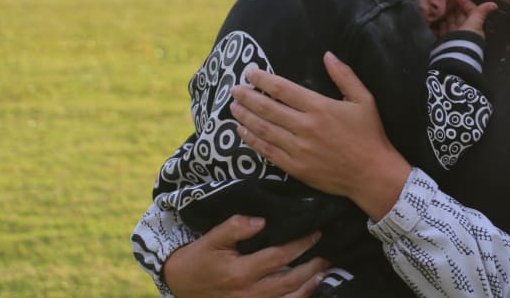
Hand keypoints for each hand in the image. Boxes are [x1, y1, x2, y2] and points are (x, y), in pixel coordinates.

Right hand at [163, 214, 328, 297]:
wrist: (182, 284)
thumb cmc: (199, 258)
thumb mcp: (212, 238)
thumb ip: (235, 226)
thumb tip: (261, 219)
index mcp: (240, 272)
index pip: (279, 257)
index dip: (300, 244)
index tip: (316, 232)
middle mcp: (249, 293)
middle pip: (290, 281)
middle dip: (312, 266)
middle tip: (328, 252)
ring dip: (310, 285)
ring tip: (324, 270)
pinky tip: (309, 288)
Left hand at [231, 52, 411, 220]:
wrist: (372, 174)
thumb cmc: (370, 134)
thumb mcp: (364, 99)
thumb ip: (344, 75)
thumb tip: (328, 55)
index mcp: (320, 107)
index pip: (283, 89)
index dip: (263, 79)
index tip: (249, 73)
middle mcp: (305, 126)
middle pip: (268, 108)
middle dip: (247, 97)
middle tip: (234, 89)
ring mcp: (299, 149)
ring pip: (264, 129)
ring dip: (245, 117)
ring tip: (233, 107)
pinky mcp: (296, 168)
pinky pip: (268, 152)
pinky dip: (252, 140)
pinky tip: (242, 132)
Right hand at [435, 0, 496, 37]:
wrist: (455, 55)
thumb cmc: (466, 37)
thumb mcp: (474, 23)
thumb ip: (481, 13)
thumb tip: (494, 5)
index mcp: (473, 27)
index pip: (470, 12)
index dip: (465, 3)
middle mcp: (465, 31)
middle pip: (460, 17)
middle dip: (454, 9)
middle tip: (447, 0)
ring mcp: (454, 37)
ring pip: (451, 24)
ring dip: (447, 17)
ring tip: (441, 9)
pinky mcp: (445, 42)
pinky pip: (442, 32)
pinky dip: (440, 27)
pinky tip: (436, 22)